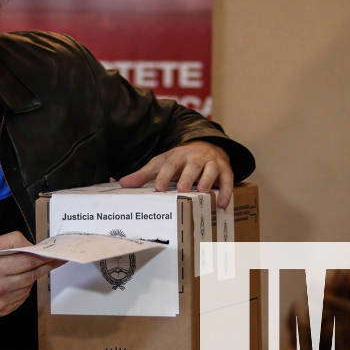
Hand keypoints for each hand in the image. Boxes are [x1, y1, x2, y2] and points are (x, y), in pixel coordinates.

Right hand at [0, 231, 61, 323]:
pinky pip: (22, 298)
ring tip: (31, 269)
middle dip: (44, 267)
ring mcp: (1, 300)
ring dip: (32, 277)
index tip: (55, 255)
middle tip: (54, 261)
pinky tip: (17, 282)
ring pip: (28, 287)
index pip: (27, 261)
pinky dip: (24, 289)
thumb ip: (9, 241)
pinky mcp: (3, 310)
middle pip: (31, 275)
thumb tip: (30, 245)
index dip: (44, 257)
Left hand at [118, 141, 232, 206]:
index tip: (159, 188)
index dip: (165, 175)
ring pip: (211, 170)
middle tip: (182, 189)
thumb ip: (143, 175)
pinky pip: (228, 180)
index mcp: (178, 156)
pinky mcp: (225, 170)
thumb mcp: (161, 163)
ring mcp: (211, 162)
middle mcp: (195, 157)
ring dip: (208, 180)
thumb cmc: (180, 160)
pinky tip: (222, 204)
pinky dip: (226, 192)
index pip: (170, 164)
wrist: (207, 146)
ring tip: (203, 192)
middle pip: (192, 165)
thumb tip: (121, 184)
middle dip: (188, 176)